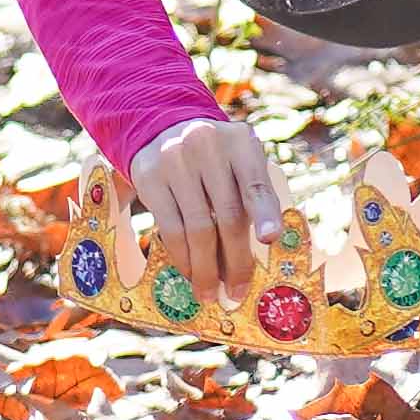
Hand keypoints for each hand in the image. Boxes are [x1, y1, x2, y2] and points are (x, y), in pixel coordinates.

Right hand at [132, 117, 289, 309]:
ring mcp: (175, 161)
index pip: (255, 182)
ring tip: (211, 292)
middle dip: (235, 260)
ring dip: (205, 268)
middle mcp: (207, 146)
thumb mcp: (239, 160)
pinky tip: (190, 272)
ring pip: (197, 228)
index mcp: (240, 142)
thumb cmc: (214, 157)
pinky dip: (183, 257)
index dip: (265, 213)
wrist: (162, 127)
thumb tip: (262, 250)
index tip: (270, 239)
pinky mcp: (150, 177)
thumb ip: (253, 193)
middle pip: (228, 214)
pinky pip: (169, 228)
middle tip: (237, 291)